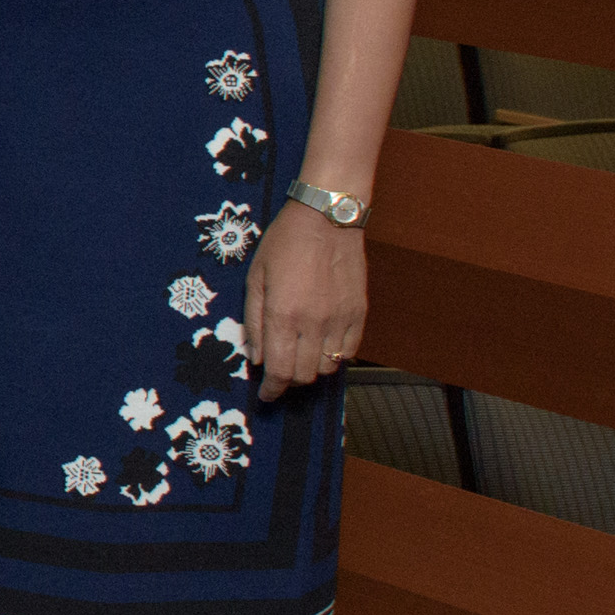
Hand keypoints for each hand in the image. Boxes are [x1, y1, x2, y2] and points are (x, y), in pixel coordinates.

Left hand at [243, 202, 365, 400]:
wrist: (328, 219)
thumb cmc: (284, 244)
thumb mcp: (255, 278)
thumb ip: (254, 321)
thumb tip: (256, 357)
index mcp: (283, 315)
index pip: (279, 371)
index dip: (271, 390)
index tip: (266, 396)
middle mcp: (314, 323)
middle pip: (304, 375)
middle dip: (288, 380)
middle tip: (279, 372)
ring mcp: (341, 319)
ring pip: (328, 367)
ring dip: (311, 369)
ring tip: (300, 355)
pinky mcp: (360, 313)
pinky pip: (349, 352)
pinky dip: (335, 357)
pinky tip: (323, 346)